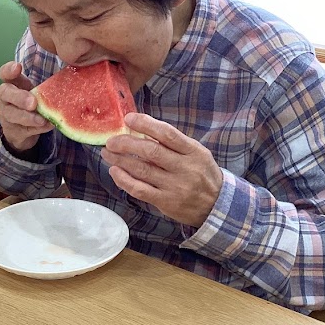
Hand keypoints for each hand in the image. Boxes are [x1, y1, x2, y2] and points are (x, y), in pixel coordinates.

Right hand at [0, 62, 52, 152]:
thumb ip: (44, 85)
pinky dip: (37, 128)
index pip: (4, 73)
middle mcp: (6, 98)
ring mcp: (7, 115)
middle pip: (5, 93)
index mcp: (11, 84)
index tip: (18, 67)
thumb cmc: (30, 104)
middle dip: (19, 97)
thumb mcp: (35, 92)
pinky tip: (48, 125)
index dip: (8, 69)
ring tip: (42, 119)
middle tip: (33, 103)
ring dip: (28, 117)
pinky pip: (24, 130)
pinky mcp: (14, 131)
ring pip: (12, 114)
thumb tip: (68, 74)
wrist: (21, 130)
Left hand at [101, 112, 223, 228]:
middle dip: (126, 143)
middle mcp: (185, 168)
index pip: (168, 134)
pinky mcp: (166, 202)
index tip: (128, 119)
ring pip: (142, 170)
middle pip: (151, 151)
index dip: (146, 124)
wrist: (216, 206)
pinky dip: (124, 180)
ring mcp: (175, 187)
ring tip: (107, 154)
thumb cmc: (202, 174)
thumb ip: (174, 144)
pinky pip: (140, 190)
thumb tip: (142, 132)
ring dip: (120, 160)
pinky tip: (115, 172)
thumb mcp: (197, 154)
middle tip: (111, 141)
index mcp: (194, 151)